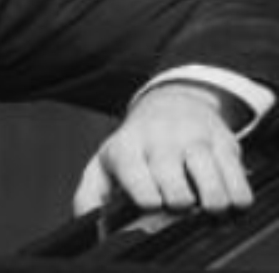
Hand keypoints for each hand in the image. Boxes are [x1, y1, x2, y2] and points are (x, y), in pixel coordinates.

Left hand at [74, 83, 253, 216]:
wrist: (170, 103)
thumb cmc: (136, 144)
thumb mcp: (105, 161)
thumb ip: (90, 194)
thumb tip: (87, 222)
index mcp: (127, 147)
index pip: (135, 174)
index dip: (147, 198)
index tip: (152, 206)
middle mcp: (160, 140)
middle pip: (176, 192)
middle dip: (178, 207)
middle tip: (177, 204)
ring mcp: (194, 140)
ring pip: (211, 190)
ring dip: (210, 207)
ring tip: (203, 205)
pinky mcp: (224, 142)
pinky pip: (238, 183)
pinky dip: (235, 198)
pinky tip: (223, 194)